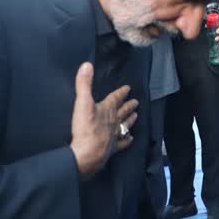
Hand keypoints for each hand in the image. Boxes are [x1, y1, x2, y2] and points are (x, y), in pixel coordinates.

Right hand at [69, 62, 138, 179]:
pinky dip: (127, 140)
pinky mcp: (112, 148)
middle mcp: (113, 121)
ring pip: (125, 125)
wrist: (87, 153)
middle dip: (129, 105)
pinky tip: (131, 138)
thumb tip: (87, 65)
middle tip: (136, 101)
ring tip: (136, 115)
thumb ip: (84, 84)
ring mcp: (114, 136)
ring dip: (130, 119)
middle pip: (123, 111)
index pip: (115, 98)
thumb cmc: (85, 128)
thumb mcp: (82, 103)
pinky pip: (122, 143)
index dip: (121, 92)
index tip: (128, 88)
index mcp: (106, 109)